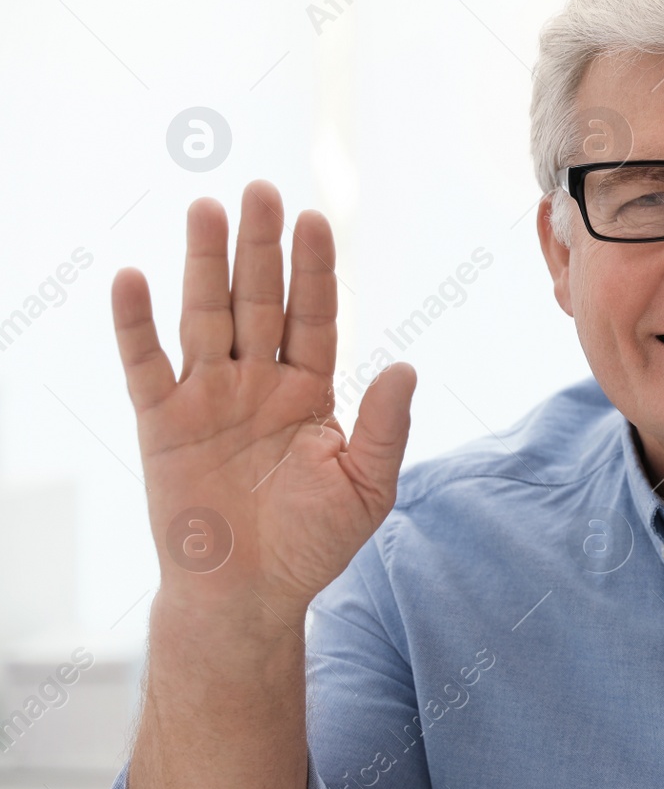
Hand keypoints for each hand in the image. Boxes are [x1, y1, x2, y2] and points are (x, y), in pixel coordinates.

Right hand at [111, 179, 415, 620]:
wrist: (248, 598)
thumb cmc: (312, 544)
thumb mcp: (367, 486)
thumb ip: (384, 425)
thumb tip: (407, 366)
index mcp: (312, 391)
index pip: (315, 315)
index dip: (315, 269)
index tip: (316, 219)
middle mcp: (259, 382)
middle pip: (260, 301)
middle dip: (261, 247)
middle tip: (261, 189)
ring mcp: (208, 397)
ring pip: (206, 316)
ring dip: (205, 264)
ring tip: (207, 208)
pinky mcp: (162, 422)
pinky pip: (146, 365)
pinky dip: (135, 324)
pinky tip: (132, 277)